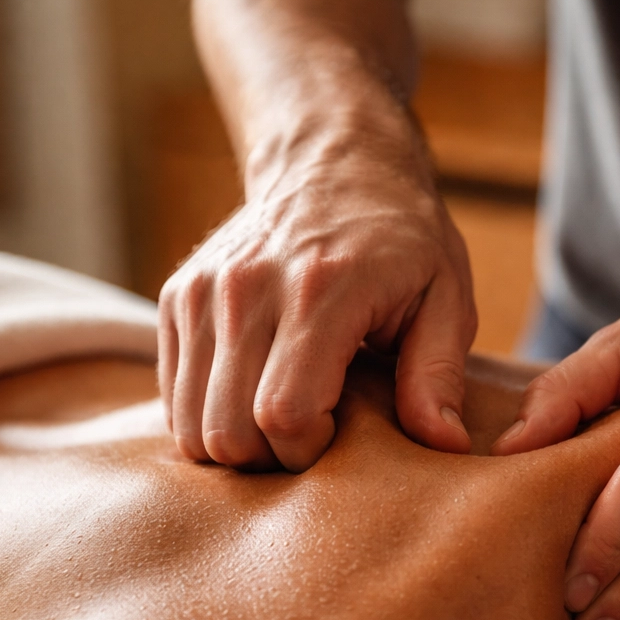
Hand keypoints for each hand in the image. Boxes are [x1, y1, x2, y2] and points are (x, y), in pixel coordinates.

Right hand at [158, 142, 476, 470]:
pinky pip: (173, 396)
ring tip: (283, 418)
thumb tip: (446, 445)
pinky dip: (208, 415)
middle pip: (228, 430)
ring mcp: (202, 291)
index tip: (340, 436)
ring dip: (236, 443)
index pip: (284, 413)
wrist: (334, 161)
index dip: (310, 451)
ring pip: (190, 423)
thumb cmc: (402, 240)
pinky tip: (253, 395)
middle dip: (271, 458)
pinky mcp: (177, 297)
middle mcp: (247, 287)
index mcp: (321, 290)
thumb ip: (439, 375)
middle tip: (312, 436)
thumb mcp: (446, 298)